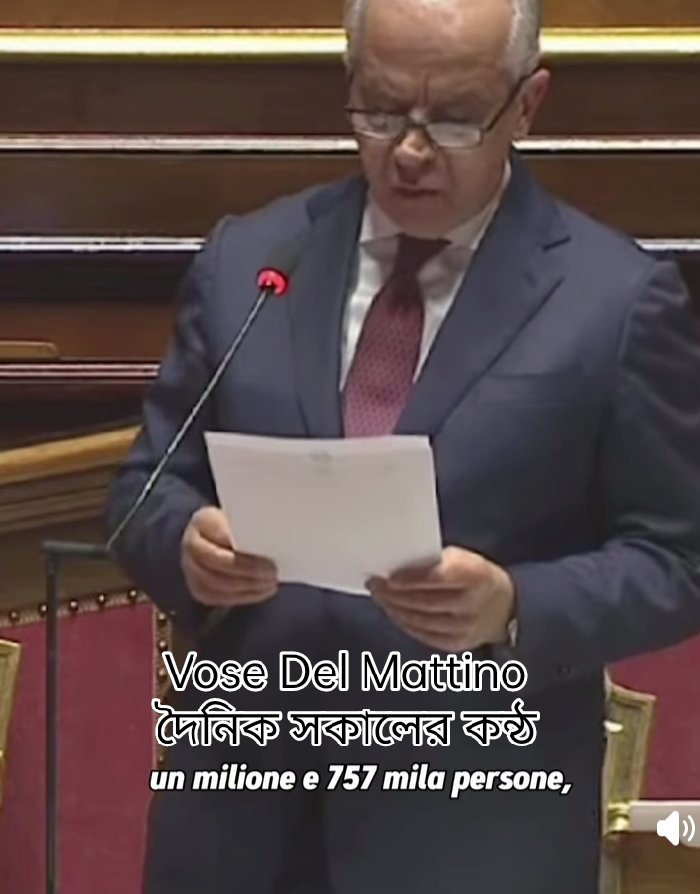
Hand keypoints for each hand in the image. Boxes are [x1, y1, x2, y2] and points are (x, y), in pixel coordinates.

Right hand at [181, 507, 277, 606]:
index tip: (268, 554)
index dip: (243, 548)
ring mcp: (190, 568)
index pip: (221, 536)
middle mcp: (190, 545)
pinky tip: (261, 591)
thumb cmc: (233, 524)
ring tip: (271, 583)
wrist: (213, 535)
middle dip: (248, 571)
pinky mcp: (197, 587)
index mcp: (202, 521)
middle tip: (273, 572)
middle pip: (217, 563)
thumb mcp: (240, 517)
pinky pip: (218, 597)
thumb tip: (279, 539)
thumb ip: (252, 527)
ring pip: (216, 584)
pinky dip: (242, 597)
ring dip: (247, 587)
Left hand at [368, 546, 514, 651]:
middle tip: (375, 584)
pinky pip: (424, 635)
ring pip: (419, 620)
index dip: (410, 578)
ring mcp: (465, 628)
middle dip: (393, 594)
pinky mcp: (458, 644)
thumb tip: (398, 567)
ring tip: (380, 597)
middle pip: (423, 601)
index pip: (437, 577)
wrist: (505, 607)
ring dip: (394, 608)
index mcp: (474, 575)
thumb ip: (435, 563)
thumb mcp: (463, 559)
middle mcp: (471, 604)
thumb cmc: (475, 576)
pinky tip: (394, 611)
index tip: (388, 577)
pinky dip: (405, 623)